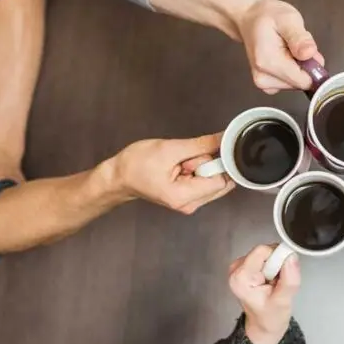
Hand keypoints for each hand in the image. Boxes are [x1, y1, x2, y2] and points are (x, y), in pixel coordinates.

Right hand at [109, 134, 234, 212]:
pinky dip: (195, 170)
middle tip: (183, 160)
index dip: (215, 163)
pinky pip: (204, 180)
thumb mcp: (169, 148)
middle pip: (219, 181)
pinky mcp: (188, 197)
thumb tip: (224, 139)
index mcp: (184, 197)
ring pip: (212, 179)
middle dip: (206, 165)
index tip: (200, 153)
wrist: (119, 176)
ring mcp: (189, 202)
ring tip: (178, 164)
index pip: (221, 181)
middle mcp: (190, 205)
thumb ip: (202, 145)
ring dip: (199, 166)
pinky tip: (179, 167)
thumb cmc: (136, 165)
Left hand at [229, 244, 300, 343]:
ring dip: (275, 266)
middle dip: (277, 264)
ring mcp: (239, 267)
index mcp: (240, 277)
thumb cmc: (271, 318)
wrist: (263, 326)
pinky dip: (272, 267)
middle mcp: (235, 269)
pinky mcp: (245, 266)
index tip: (283, 275)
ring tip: (275, 284)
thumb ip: (289, 279)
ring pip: (266, 254)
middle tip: (278, 283)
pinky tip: (271, 282)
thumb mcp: (283, 302)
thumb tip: (291, 256)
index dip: (278, 259)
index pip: (263, 251)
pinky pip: (265, 257)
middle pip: (264, 251)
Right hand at [233, 0, 323, 92]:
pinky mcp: (266, 85)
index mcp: (269, 63)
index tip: (305, 48)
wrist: (249, 18)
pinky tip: (283, 55)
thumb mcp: (288, 19)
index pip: (304, 81)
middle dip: (304, 64)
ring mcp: (263, 84)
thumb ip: (299, 38)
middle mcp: (264, 79)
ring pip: (296, 83)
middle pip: (301, 83)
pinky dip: (291, 70)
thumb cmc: (267, 16)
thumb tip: (309, 54)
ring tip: (287, 47)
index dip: (313, 66)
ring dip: (298, 66)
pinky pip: (289, 83)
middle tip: (294, 44)